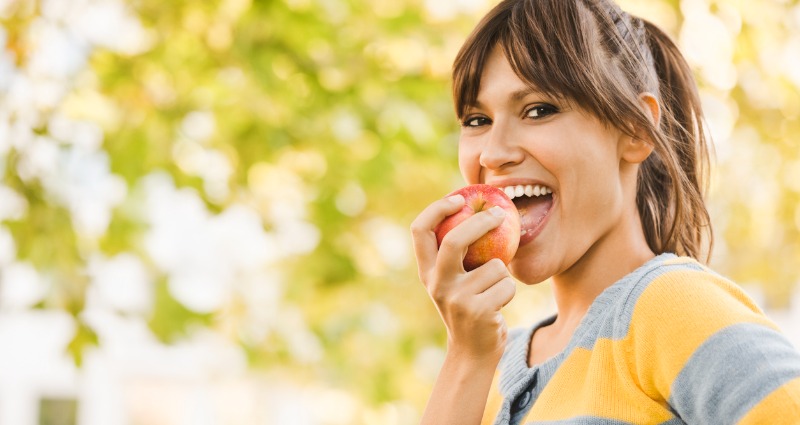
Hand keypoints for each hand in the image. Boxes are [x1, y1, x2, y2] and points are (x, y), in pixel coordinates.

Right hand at [411, 194, 516, 361]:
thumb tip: (480, 208)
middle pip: (455, 240)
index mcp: (426, 272)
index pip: (419, 230)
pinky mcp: (479, 311)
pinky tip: (499, 306)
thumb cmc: (469, 307)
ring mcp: (456, 298)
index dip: (436, 209)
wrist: (473, 353)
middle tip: (500, 214)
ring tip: (493, 293)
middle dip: (480, 222)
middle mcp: (436, 283)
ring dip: (503, 276)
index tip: (458, 198)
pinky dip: (510, 292)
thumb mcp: (454, 281)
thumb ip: (457, 254)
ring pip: (495, 266)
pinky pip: (507, 284)